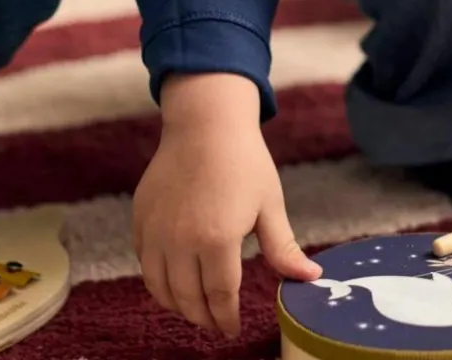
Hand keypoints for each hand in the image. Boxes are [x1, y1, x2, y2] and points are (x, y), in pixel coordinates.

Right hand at [132, 74, 320, 337]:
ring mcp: (155, 232)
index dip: (226, 318)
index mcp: (217, 240)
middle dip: (203, 317)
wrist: (206, 124)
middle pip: (188, 299)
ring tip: (195, 308)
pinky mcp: (140, 220)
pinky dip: (158, 281)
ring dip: (178, 305)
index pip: (219, 297)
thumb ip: (284, 249)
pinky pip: (145, 264)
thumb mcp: (270, 204)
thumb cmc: (245, 161)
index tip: (232, 328)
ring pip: (160, 288)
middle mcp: (180, 242)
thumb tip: (311, 278)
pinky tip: (174, 280)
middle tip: (216, 322)